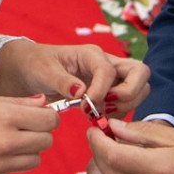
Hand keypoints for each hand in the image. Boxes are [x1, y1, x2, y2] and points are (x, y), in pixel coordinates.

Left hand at [0, 40, 150, 114]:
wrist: (33, 69)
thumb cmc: (38, 65)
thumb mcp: (44, 72)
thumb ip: (63, 82)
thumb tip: (82, 92)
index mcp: (91, 54)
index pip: (110, 71)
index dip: (101, 91)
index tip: (83, 107)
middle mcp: (107, 63)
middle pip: (140, 73)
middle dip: (128, 94)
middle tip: (104, 108)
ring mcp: (112, 77)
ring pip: (140, 88)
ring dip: (126, 105)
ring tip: (100, 115)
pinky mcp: (111, 90)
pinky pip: (128, 102)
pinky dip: (120, 114)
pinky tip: (99, 119)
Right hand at [0, 94, 58, 173]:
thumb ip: (17, 103)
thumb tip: (44, 103)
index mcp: (3, 116)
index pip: (49, 121)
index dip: (48, 119)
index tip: (40, 119)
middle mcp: (3, 141)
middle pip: (46, 142)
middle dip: (40, 135)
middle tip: (25, 131)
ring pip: (34, 161)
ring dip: (26, 152)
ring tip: (6, 144)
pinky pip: (11, 172)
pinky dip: (6, 164)